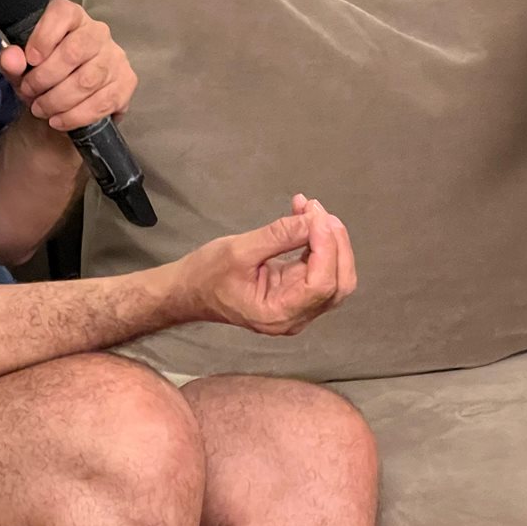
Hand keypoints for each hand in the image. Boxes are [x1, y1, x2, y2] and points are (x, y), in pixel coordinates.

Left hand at [0, 0, 136, 131]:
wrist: (70, 100)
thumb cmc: (44, 75)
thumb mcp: (21, 69)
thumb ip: (12, 62)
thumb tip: (11, 58)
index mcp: (72, 17)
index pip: (62, 14)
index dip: (43, 37)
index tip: (30, 60)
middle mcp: (98, 32)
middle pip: (74, 52)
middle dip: (45, 78)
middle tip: (29, 93)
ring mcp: (116, 57)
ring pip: (87, 80)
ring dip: (58, 101)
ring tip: (41, 109)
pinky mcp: (127, 82)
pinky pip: (103, 102)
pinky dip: (76, 116)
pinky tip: (60, 120)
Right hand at [183, 195, 357, 335]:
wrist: (188, 291)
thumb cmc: (206, 275)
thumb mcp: (239, 250)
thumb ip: (279, 236)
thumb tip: (314, 219)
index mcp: (279, 314)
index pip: (322, 284)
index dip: (328, 248)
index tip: (316, 216)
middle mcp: (295, 317)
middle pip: (338, 283)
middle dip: (336, 243)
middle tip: (316, 210)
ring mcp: (298, 308)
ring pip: (335, 276)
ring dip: (329, 240)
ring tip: (310, 208)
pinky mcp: (296, 293)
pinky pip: (319, 269)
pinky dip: (318, 243)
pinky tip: (304, 218)